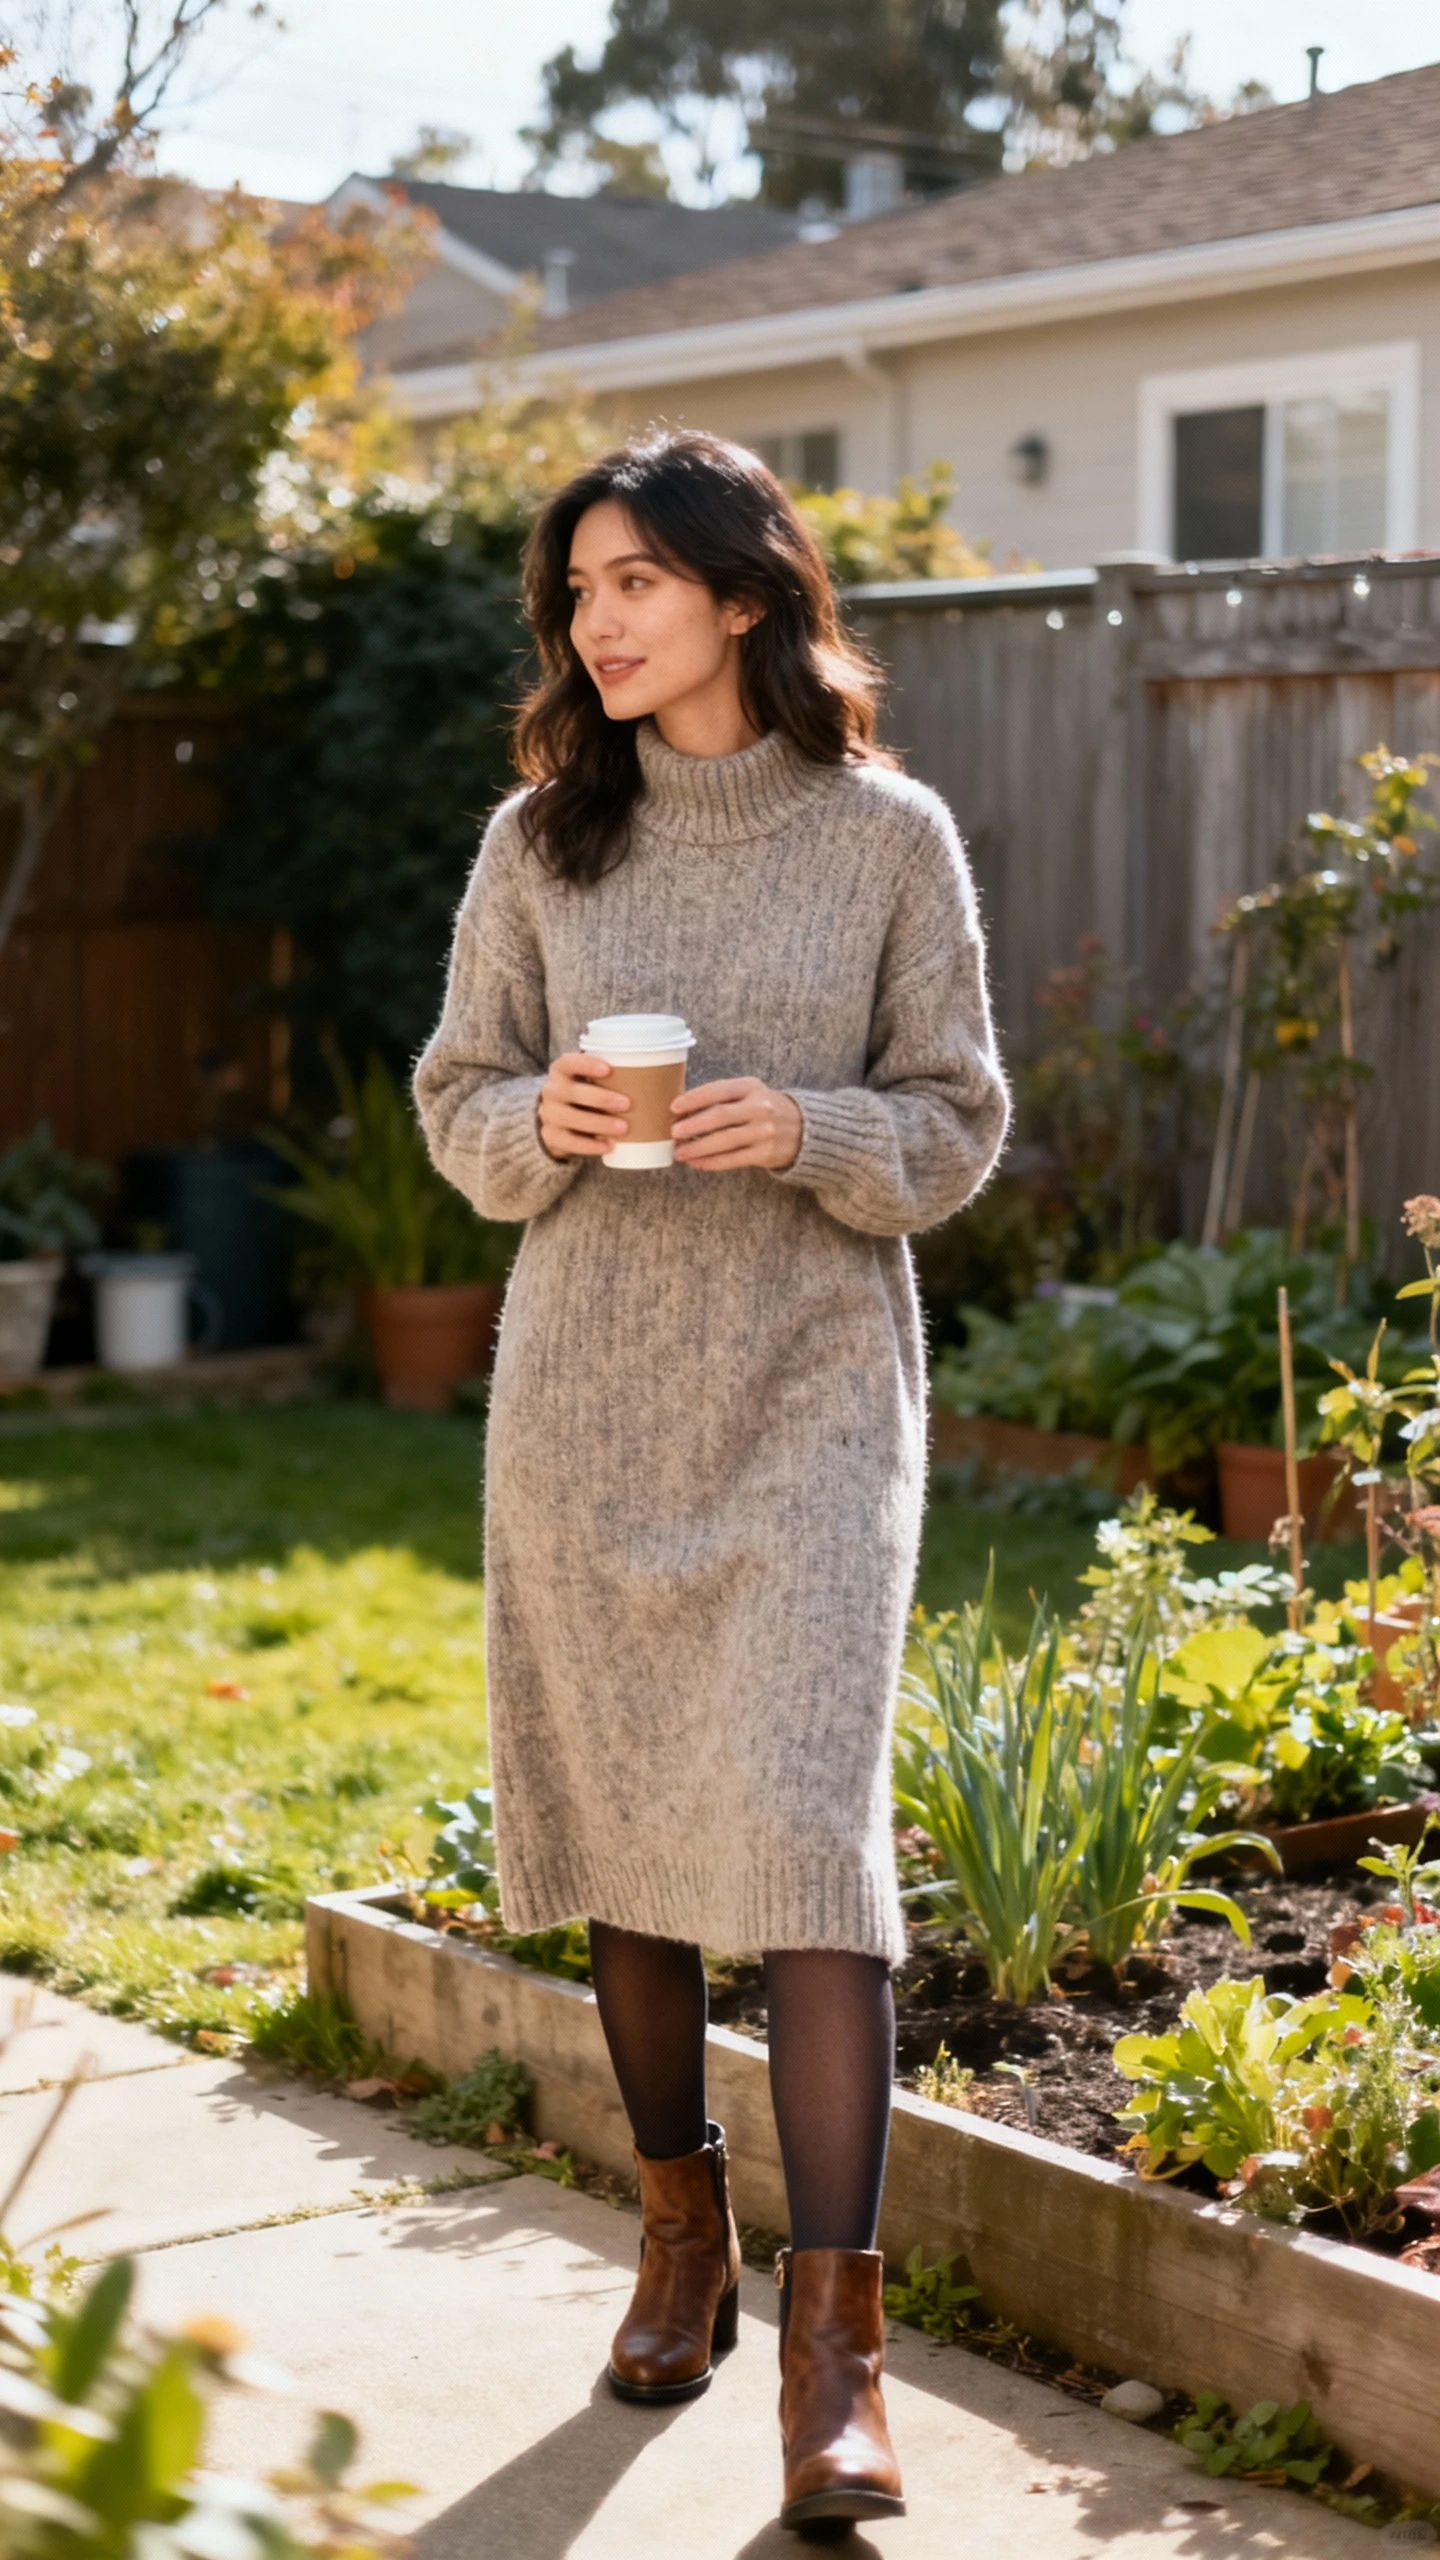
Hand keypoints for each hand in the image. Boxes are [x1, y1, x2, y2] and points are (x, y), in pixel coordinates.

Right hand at [537, 1052, 629, 1159]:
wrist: (558, 1121)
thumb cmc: (585, 1095)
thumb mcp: (590, 1080)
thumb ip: (611, 1075)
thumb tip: (658, 1072)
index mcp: (561, 1070)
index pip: (569, 1062)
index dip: (587, 1065)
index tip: (608, 1069)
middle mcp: (551, 1091)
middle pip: (571, 1092)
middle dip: (600, 1097)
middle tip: (627, 1104)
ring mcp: (548, 1115)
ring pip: (570, 1118)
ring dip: (598, 1123)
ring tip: (623, 1128)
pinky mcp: (551, 1137)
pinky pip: (569, 1142)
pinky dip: (590, 1146)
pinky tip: (608, 1146)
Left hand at [671, 1077, 802, 1172]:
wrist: (804, 1129)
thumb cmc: (765, 1109)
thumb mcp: (751, 1093)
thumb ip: (724, 1097)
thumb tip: (683, 1111)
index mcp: (752, 1087)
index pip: (718, 1090)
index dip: (694, 1099)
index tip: (674, 1107)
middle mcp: (759, 1107)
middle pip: (719, 1116)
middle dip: (692, 1125)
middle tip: (673, 1133)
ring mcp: (764, 1131)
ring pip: (724, 1141)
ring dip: (698, 1148)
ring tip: (680, 1152)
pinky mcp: (766, 1153)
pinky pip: (732, 1159)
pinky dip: (711, 1162)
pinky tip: (697, 1162)